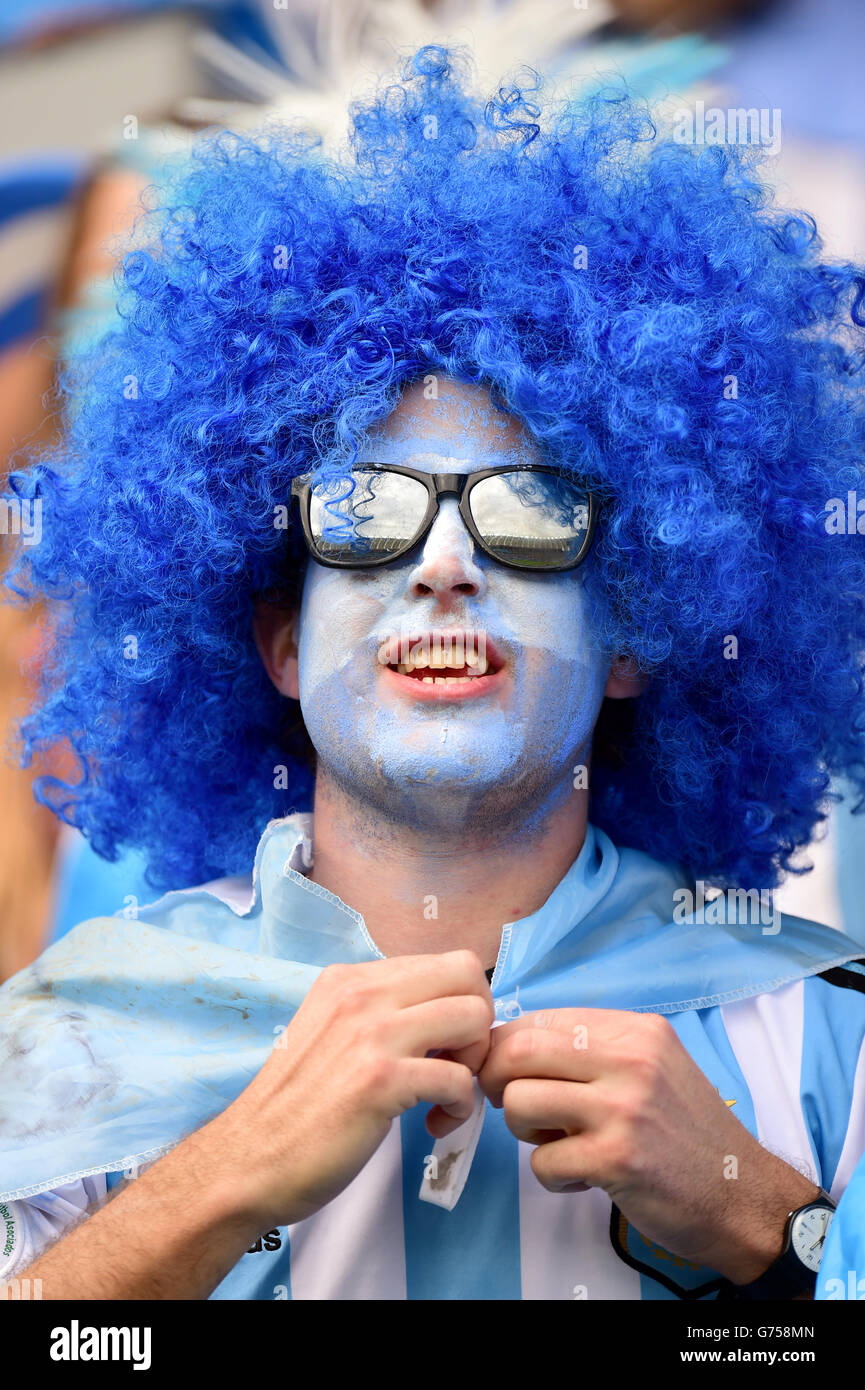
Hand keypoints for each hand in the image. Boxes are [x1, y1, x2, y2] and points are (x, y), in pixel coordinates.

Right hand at [211, 950, 493, 1230]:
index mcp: (349, 979)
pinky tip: (434, 1124)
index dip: (459, 1004)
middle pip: (467, 973)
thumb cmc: (295, 1107)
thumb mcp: (330, 1033)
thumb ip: (377, 1013)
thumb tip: (438, 1013)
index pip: (441, 962)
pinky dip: (460, 1106)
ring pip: (473, 1016)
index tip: (444, 1046)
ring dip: (474, 1063)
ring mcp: (371, 1034)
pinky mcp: (380, 1081)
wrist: (248, 1161)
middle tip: (458, 1063)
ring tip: (446, 1095)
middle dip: (479, 1021)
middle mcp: (361, 994)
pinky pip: (459, 1078)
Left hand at [476, 1007, 819, 1282]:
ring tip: (556, 1143)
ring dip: (522, 1130)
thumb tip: (514, 1045)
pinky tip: (585, 1177)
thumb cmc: (687, 1133)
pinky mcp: (615, 1159)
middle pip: (519, 1050)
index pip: (541, 1019)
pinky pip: (541, 1161)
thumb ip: (595, 1050)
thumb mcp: (653, 1067)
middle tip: (511, 1104)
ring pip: (520, 1101)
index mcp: (636, 1030)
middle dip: (498, 1079)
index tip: (509, 1073)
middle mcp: (631, 1059)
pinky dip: (552, 1175)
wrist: (742, 1196)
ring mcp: (623, 1109)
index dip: (508, 1046)